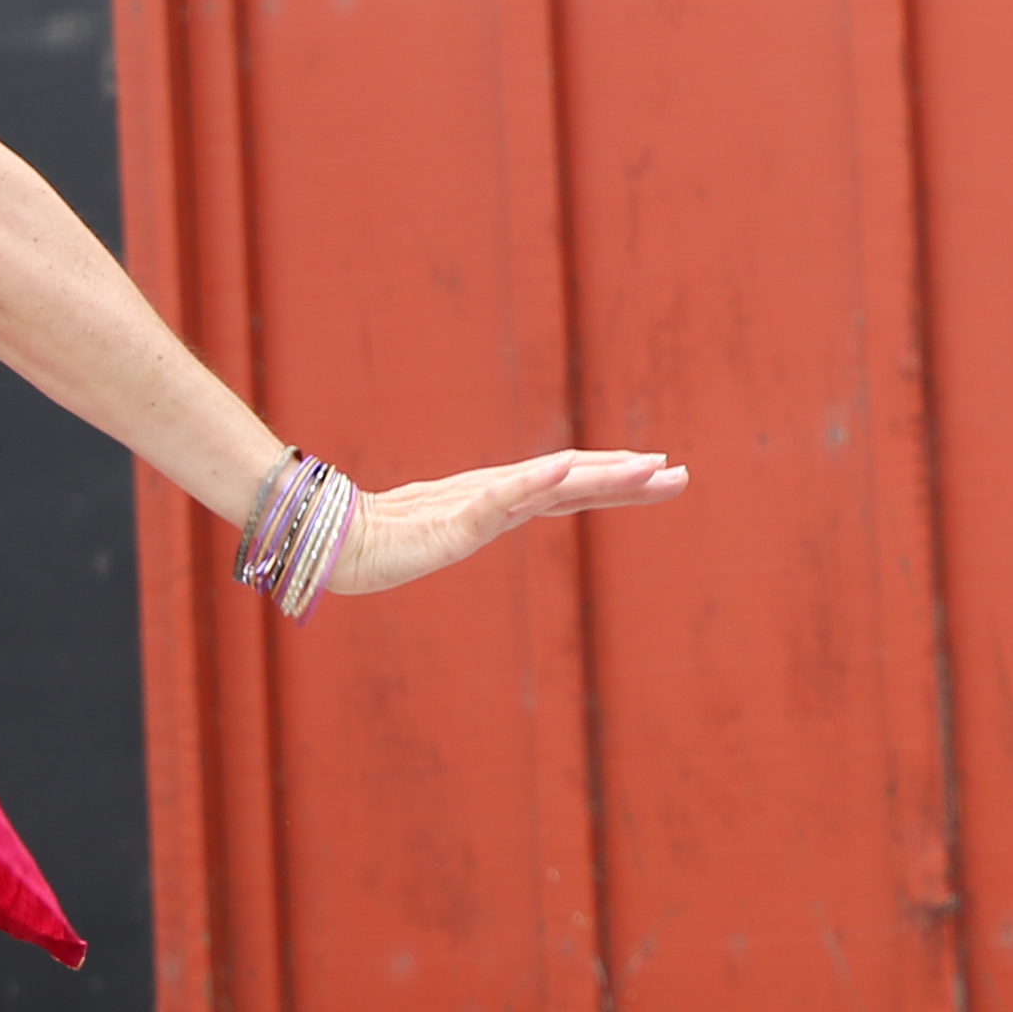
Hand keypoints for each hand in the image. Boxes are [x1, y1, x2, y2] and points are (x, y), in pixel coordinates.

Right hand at [316, 448, 687, 601]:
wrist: (333, 545)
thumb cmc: (380, 540)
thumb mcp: (441, 533)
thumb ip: (468, 520)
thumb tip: (483, 517)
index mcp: (500, 502)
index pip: (570, 487)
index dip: (616, 479)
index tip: (661, 472)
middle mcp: (499, 497)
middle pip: (575, 483)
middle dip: (629, 478)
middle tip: (679, 471)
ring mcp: (478, 505)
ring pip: (552, 485)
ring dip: (601, 475)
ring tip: (646, 466)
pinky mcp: (453, 517)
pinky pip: (500, 496)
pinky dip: (534, 480)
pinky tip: (566, 469)